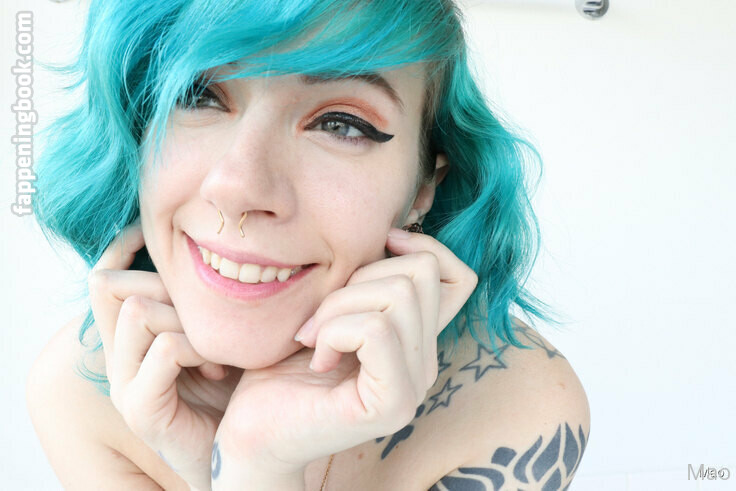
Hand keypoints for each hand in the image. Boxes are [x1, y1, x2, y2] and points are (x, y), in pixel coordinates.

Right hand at [87, 219, 237, 488]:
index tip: (151, 228)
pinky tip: (218, 370)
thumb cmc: (238, 385)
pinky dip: (197, 349)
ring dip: (186, 319)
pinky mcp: (140, 409)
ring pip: (137, 312)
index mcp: (129, 338)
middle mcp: (117, 358)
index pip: (103, 278)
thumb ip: (202, 299)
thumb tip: (211, 246)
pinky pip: (163, 350)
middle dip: (167, 287)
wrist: (244, 447)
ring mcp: (123, 385)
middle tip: (210, 316)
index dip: (122, 247)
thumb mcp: (219, 330)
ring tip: (217, 349)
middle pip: (114, 287)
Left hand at [212, 228, 477, 482]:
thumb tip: (394, 234)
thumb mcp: (332, 304)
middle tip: (320, 318)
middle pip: (421, 273)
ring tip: (314, 339)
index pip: (459, 277)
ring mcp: (414, 386)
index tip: (375, 254)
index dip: (424, 247)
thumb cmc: (283, 363)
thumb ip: (367, 281)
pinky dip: (335, 331)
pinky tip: (318, 358)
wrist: (254, 426)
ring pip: (398, 296)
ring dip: (339, 306)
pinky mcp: (393, 404)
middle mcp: (425, 362)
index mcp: (415, 337)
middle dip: (357, 278)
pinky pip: (377, 330)